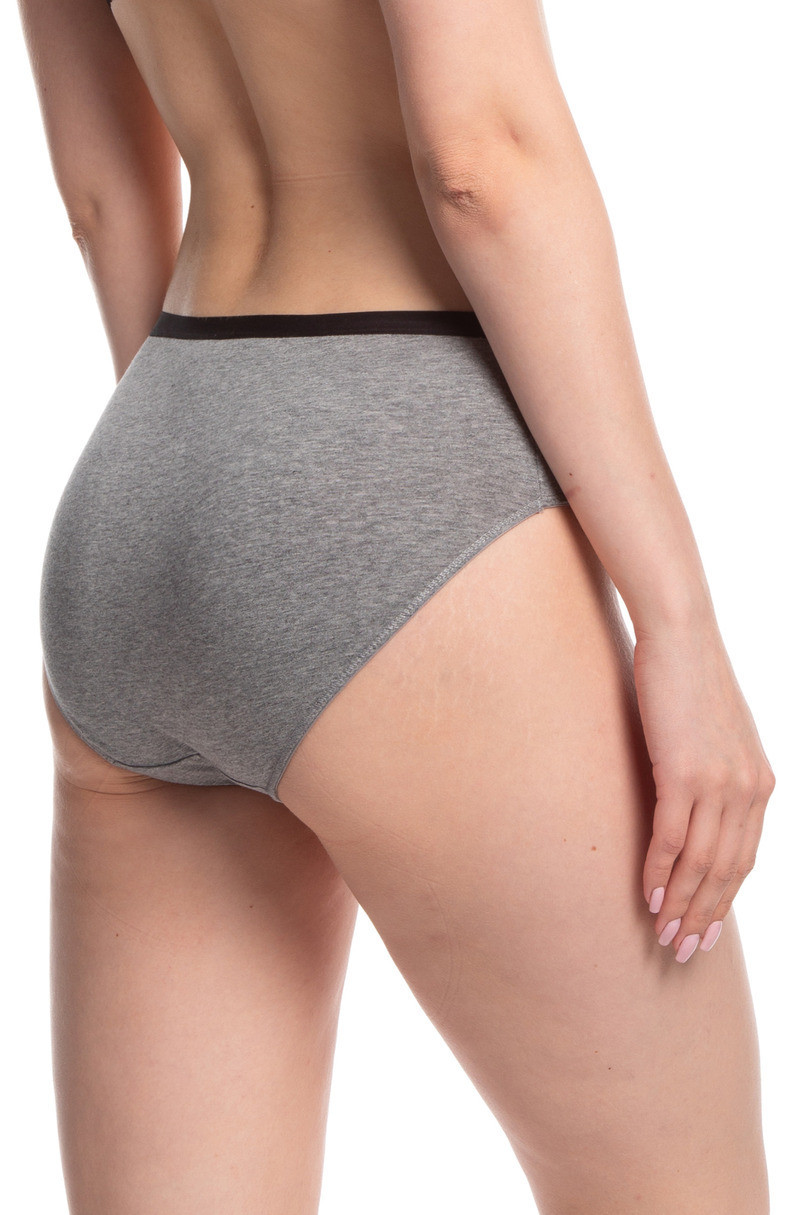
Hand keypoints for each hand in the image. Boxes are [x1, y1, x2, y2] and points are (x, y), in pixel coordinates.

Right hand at [632, 619, 775, 961]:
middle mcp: (749, 789)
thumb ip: (719, 772)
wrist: (682, 636)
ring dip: (681, 904)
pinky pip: (672, 836)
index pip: (744, 858)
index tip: (704, 930)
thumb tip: (698, 802)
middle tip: (681, 950)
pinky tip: (649, 894)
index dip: (724, 901)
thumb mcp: (718, 734)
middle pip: (727, 870)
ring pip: (701, 862)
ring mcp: (719, 782)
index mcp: (760, 783)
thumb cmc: (692, 679)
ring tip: (662, 934)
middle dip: (703, 915)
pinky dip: (660, 871)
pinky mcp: (683, 772)